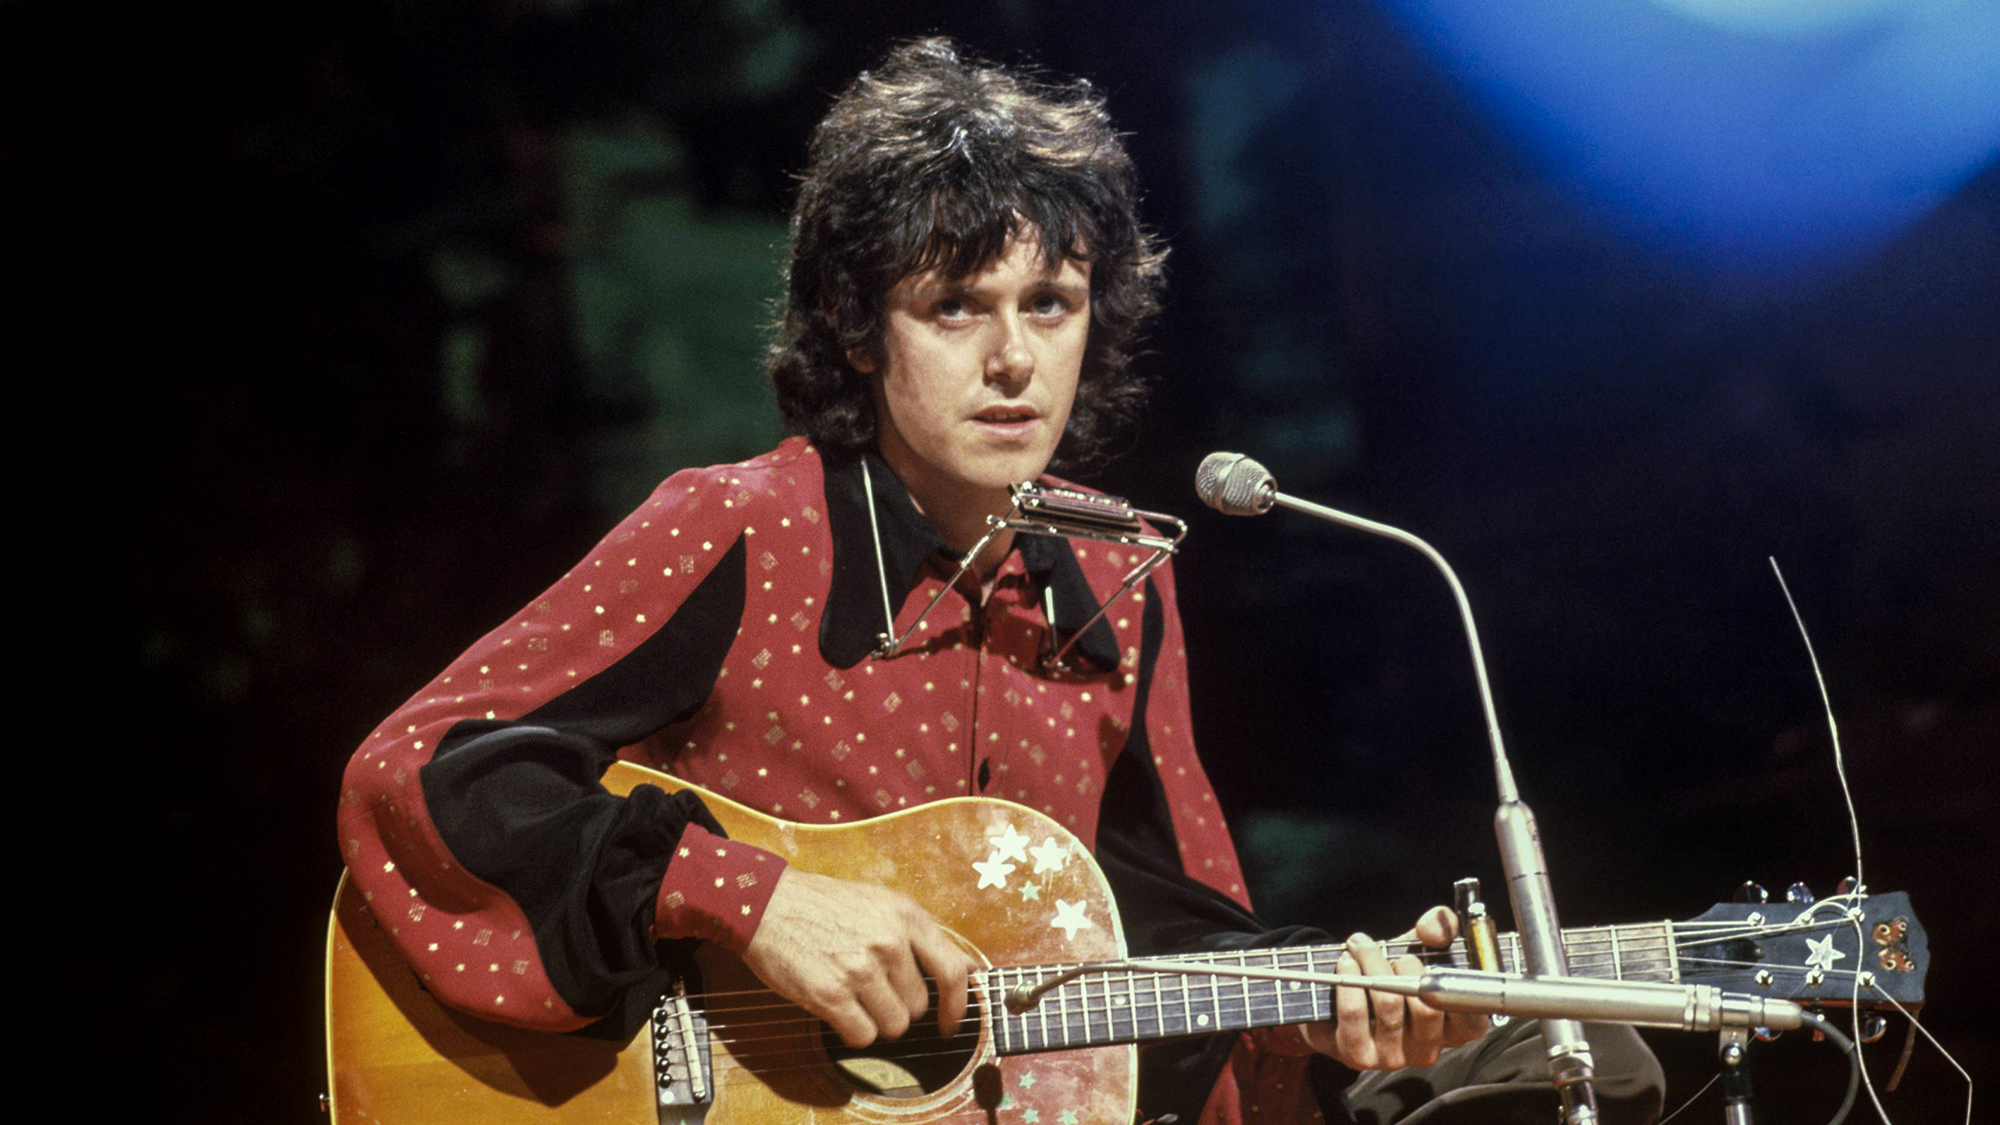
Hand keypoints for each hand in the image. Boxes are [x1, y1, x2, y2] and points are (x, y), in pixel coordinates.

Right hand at [739, 867, 974, 1047]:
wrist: (767, 904)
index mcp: (906, 916)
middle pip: (918, 1007)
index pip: (952, 971)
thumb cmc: (826, 905)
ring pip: (893, 1026)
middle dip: (898, 1006)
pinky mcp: (830, 994)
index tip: (951, 1023)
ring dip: (875, 1021)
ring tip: (852, 994)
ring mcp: (860, 969)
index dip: (958, 1006)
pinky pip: (862, 1035)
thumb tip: (971, 970)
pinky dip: (852, 1030)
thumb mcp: (883, 904)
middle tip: (871, 988)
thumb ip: (925, 937)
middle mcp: (888, 942)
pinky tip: (837, 1007)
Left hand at [1301, 905, 1488, 1069]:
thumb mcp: (1422, 945)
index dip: (1456, 991)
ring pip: (1389, 1005)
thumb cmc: (1392, 972)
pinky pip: (1355, 1015)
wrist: (1343, 993)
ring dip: (1372, 965)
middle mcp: (1427, 1049)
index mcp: (1451, 1029)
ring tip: (1360, 947)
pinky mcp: (1359, 1055)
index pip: (1474, 1022)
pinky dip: (1348, 982)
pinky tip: (1346, 964)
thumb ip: (1440, 927)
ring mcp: (1394, 1057)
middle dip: (1407, 968)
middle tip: (1393, 953)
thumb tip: (1433, 930)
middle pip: (1427, 1008)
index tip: (1435, 964)